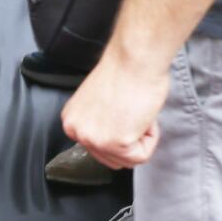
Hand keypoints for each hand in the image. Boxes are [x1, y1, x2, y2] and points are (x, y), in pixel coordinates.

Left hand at [61, 52, 169, 169]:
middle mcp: (77, 132)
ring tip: (135, 112)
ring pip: (127, 160)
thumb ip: (99, 124)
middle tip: (131, 112)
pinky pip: (142, 156)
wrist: (134, 60)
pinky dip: (150, 138)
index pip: (99, 149)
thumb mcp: (99, 105)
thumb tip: (111, 136)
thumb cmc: (125, 73)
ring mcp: (94, 139)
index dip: (119, 132)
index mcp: (72, 120)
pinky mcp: (114, 143)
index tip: (122, 111)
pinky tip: (142, 116)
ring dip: (140, 139)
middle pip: (112, 159)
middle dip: (129, 139)